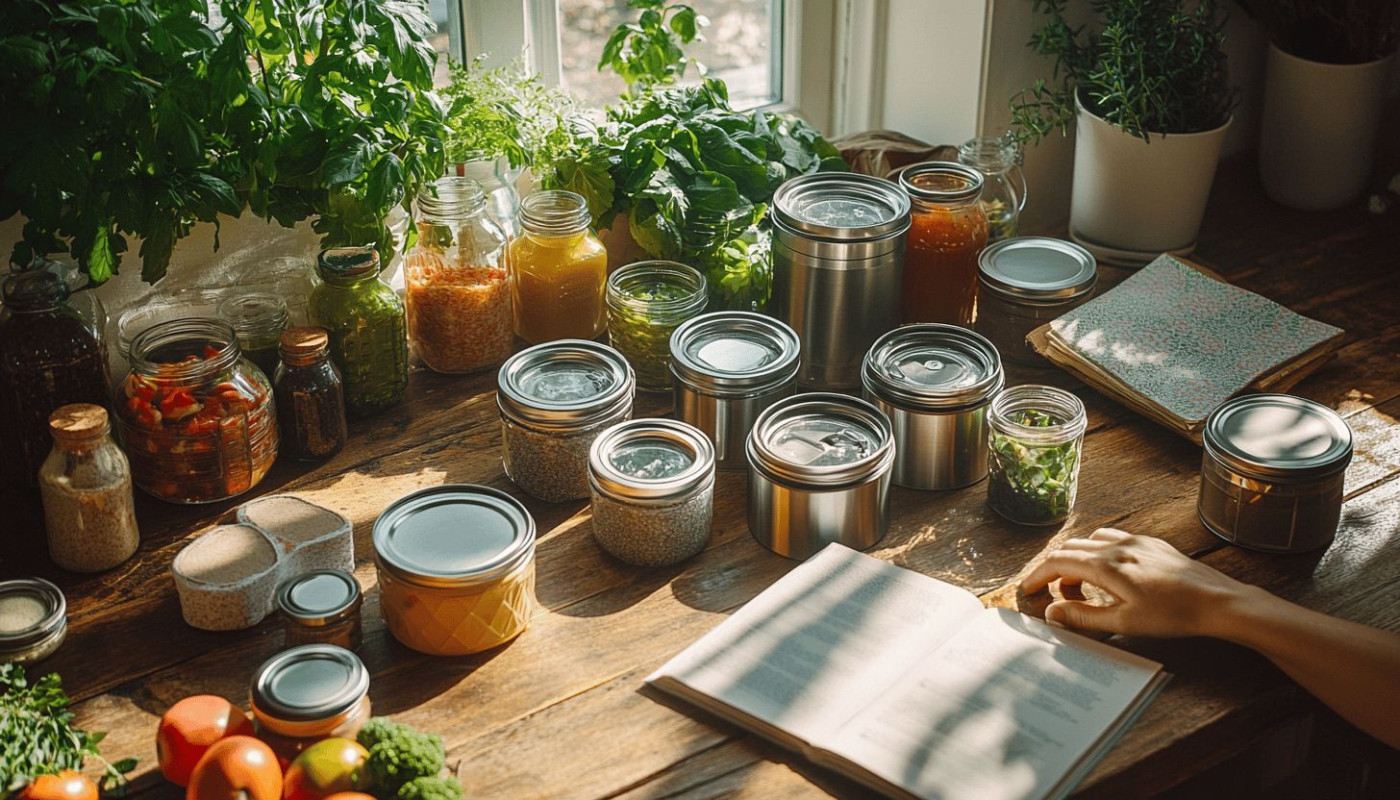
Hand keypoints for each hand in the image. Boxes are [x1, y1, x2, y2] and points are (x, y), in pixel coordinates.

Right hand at [1020, 529, 1253, 637]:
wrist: (1217, 602)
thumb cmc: (1174, 615)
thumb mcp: (1124, 622)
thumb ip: (1084, 617)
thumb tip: (1053, 613)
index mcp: (1107, 566)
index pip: (1058, 562)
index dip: (1037, 575)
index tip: (1028, 589)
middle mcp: (1118, 547)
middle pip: (1070, 548)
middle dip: (1054, 569)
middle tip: (1049, 592)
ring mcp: (1136, 541)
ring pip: (1090, 541)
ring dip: (1076, 560)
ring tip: (1081, 587)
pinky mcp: (1151, 544)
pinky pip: (1113, 539)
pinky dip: (1098, 553)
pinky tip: (1109, 574)